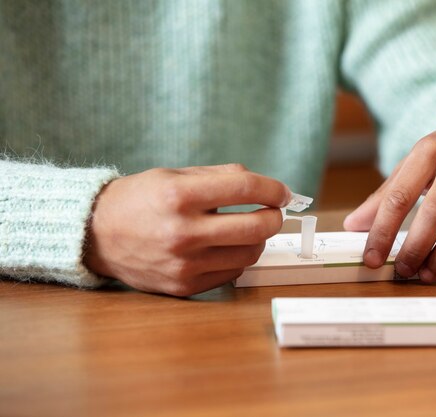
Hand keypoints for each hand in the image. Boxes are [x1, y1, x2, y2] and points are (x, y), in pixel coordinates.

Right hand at [84, 164, 290, 295]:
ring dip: (258, 240)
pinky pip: (232, 273)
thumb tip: (264, 186)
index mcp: (179, 195)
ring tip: (248, 228)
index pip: (245, 189)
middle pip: (256, 227)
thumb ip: (221, 176)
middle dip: (274, 217)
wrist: (96, 236)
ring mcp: (184, 264)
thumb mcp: (174, 175)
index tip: (283, 192)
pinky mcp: (184, 286)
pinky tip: (226, 247)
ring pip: (250, 254)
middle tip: (273, 211)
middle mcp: (182, 232)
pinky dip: (238, 258)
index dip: (273, 189)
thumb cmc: (139, 200)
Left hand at [343, 109, 435, 288]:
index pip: (399, 197)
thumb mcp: (417, 160)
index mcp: (429, 151)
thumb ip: (386, 193)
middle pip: (433, 213)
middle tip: (402, 270)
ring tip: (427, 275)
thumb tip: (353, 224)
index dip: (382, 232)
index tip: (371, 258)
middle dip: (414, 248)